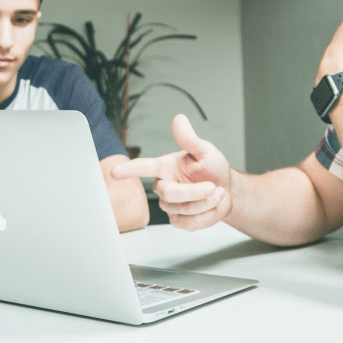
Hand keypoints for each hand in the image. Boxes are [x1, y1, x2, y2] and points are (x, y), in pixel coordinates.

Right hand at [111, 114, 231, 230]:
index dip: (129, 169)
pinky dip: (206, 215)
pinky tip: (210, 206)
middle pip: (170, 194)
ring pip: (184, 210)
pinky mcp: (178, 220)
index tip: (115, 172)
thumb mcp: (205, 151)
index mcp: (165, 167)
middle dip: (195, 192)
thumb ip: (190, 139)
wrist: (227, 191)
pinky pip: (189, 223)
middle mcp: (164, 186)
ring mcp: (170, 205)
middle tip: (213, 187)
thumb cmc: (213, 169)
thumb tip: (179, 119)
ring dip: (207, 203)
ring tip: (215, 193)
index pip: (144, 167)